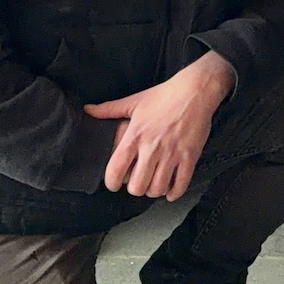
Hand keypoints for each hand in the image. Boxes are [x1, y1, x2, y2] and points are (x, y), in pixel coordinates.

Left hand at [85, 51, 235, 198]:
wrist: (196, 90)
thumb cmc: (164, 95)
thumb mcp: (134, 101)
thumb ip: (109, 109)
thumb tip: (87, 110)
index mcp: (135, 136)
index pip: (116, 170)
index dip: (111, 183)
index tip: (114, 184)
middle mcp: (152, 148)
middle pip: (137, 186)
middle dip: (135, 188)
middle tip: (138, 182)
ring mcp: (172, 153)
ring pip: (158, 188)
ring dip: (154, 191)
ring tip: (153, 184)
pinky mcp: (190, 156)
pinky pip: (180, 184)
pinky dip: (173, 193)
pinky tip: (170, 190)